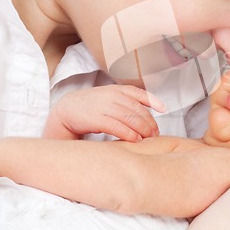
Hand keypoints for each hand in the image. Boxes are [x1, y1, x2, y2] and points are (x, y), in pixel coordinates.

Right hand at [44, 85, 165, 140]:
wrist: (65, 111)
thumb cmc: (90, 107)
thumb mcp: (109, 98)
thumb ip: (126, 101)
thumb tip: (148, 109)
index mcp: (116, 89)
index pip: (139, 93)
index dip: (153, 101)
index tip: (163, 109)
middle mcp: (112, 95)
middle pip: (137, 109)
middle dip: (149, 122)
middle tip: (155, 133)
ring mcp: (104, 106)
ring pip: (130, 118)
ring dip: (142, 129)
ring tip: (149, 138)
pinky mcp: (96, 119)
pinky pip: (117, 127)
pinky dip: (129, 134)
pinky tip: (135, 140)